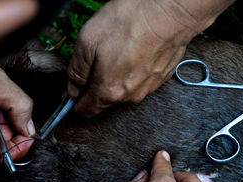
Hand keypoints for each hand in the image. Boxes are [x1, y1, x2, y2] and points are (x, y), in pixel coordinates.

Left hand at [67, 0, 232, 115]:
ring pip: (123, 90)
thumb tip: (72, 89)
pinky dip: (133, 71)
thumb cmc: (129, 22)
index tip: (70, 94)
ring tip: (116, 53)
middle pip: (104, 99)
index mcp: (109, 91)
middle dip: (94, 87)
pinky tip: (133, 52)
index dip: (74, 103)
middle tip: (93, 63)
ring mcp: (148, 87)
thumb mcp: (87, 42)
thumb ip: (77, 71)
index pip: (87, 109)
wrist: (172, 10)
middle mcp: (130, 96)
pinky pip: (139, 80)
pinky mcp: (161, 77)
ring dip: (115, 78)